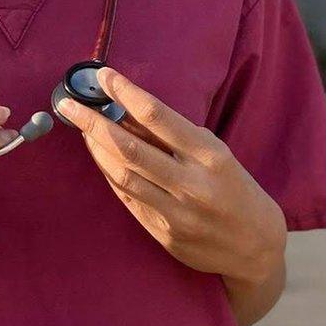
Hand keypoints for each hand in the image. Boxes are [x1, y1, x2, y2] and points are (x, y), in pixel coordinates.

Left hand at [57, 67, 285, 284]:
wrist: (257, 249)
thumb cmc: (234, 187)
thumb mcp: (214, 152)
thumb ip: (174, 134)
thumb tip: (126, 107)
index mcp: (209, 155)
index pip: (157, 116)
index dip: (126, 93)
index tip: (104, 76)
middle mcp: (192, 184)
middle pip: (129, 147)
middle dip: (93, 121)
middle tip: (68, 104)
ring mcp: (176, 213)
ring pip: (121, 174)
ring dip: (95, 148)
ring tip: (80, 127)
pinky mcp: (164, 234)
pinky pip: (126, 197)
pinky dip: (108, 173)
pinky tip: (98, 155)